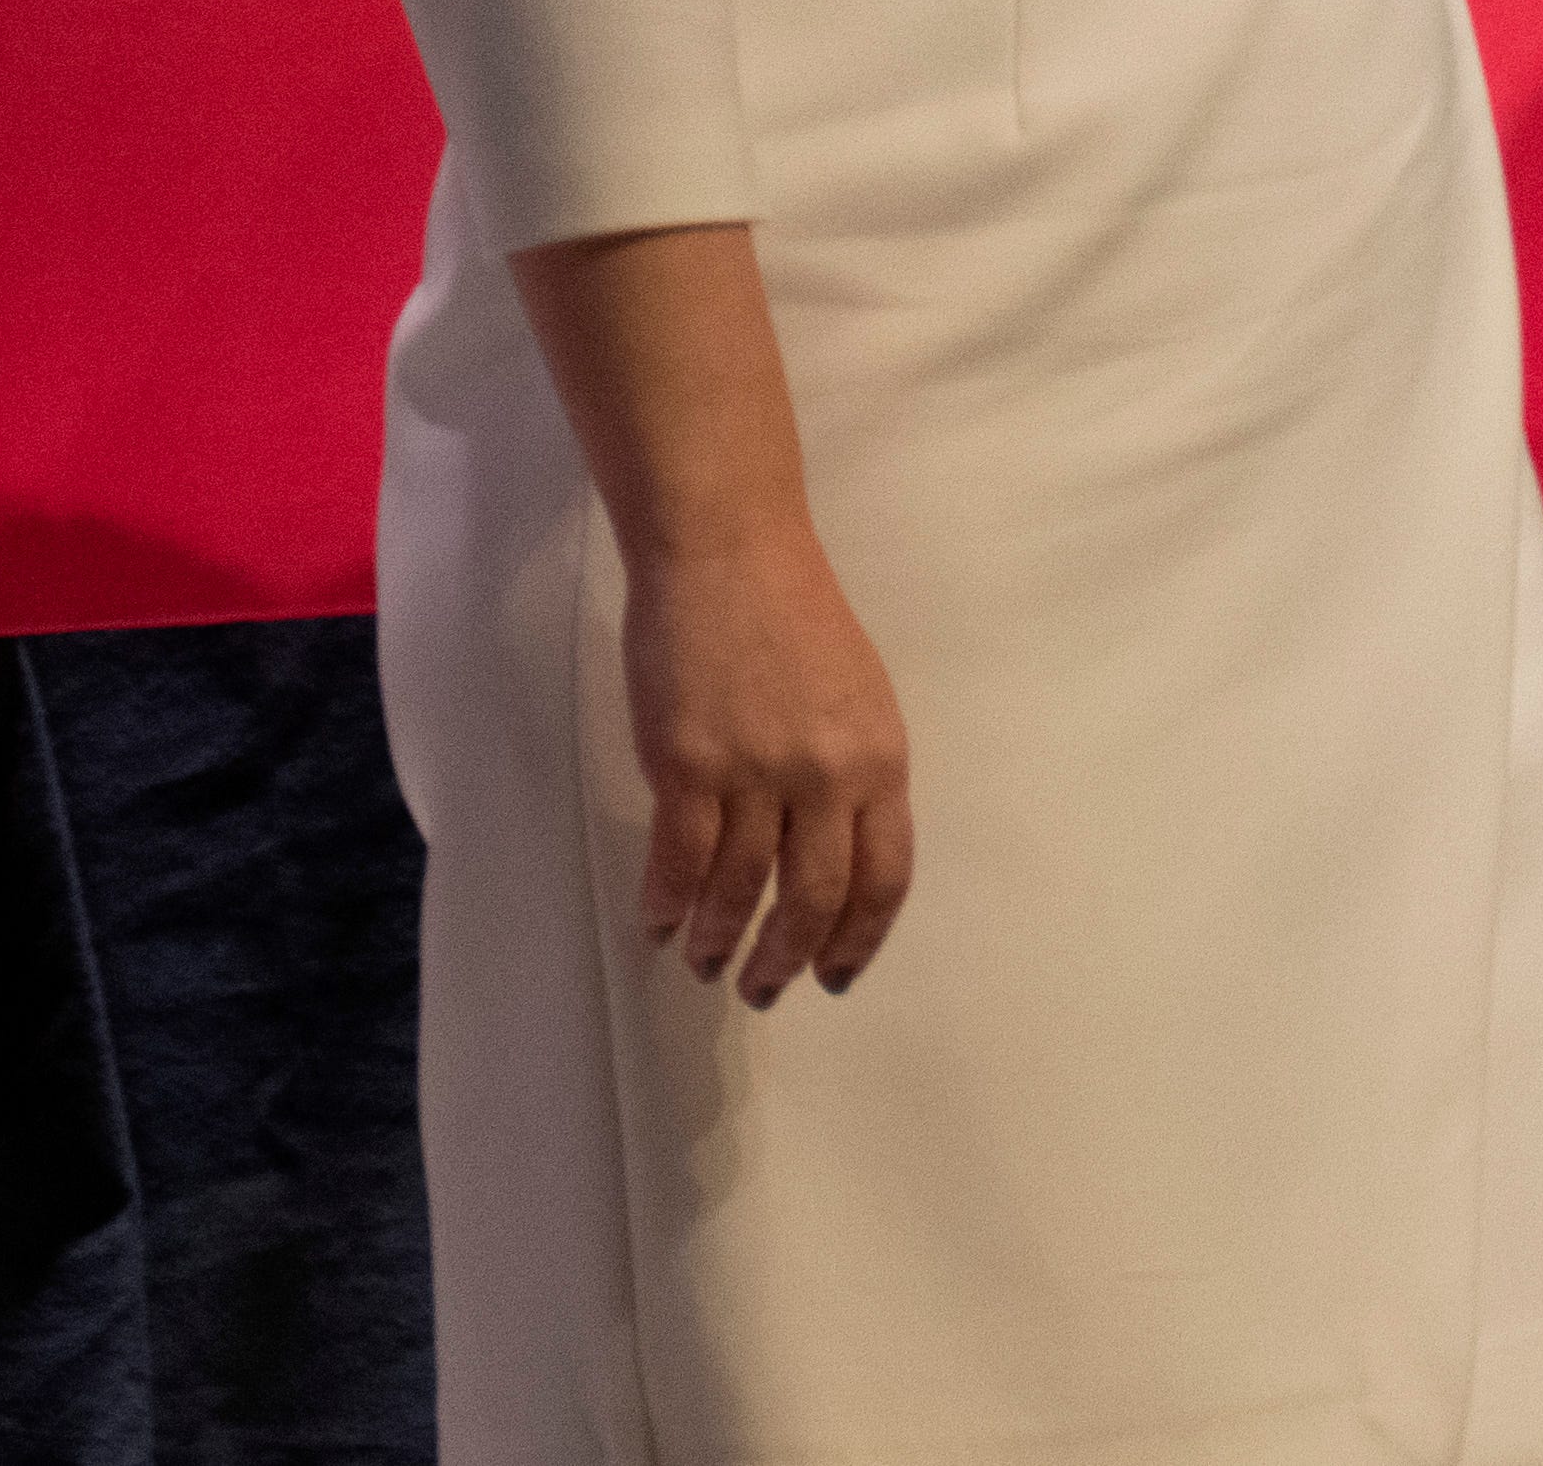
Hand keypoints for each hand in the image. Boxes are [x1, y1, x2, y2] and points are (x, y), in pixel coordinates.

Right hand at [620, 517, 912, 1003]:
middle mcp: (827, 775)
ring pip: (738, 889)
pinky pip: (678, 860)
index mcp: (881, 758)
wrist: (728, 553)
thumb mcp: (858, 697)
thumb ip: (851, 774)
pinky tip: (657, 923)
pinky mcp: (686, 765)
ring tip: (702, 962)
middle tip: (762, 990)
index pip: (885, 876)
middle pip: (813, 898)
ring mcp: (755, 771)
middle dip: (787, 959)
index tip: (836, 973)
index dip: (859, 937)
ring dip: (716, 940)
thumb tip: (829, 849)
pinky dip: (666, 903)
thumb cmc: (793, 616)